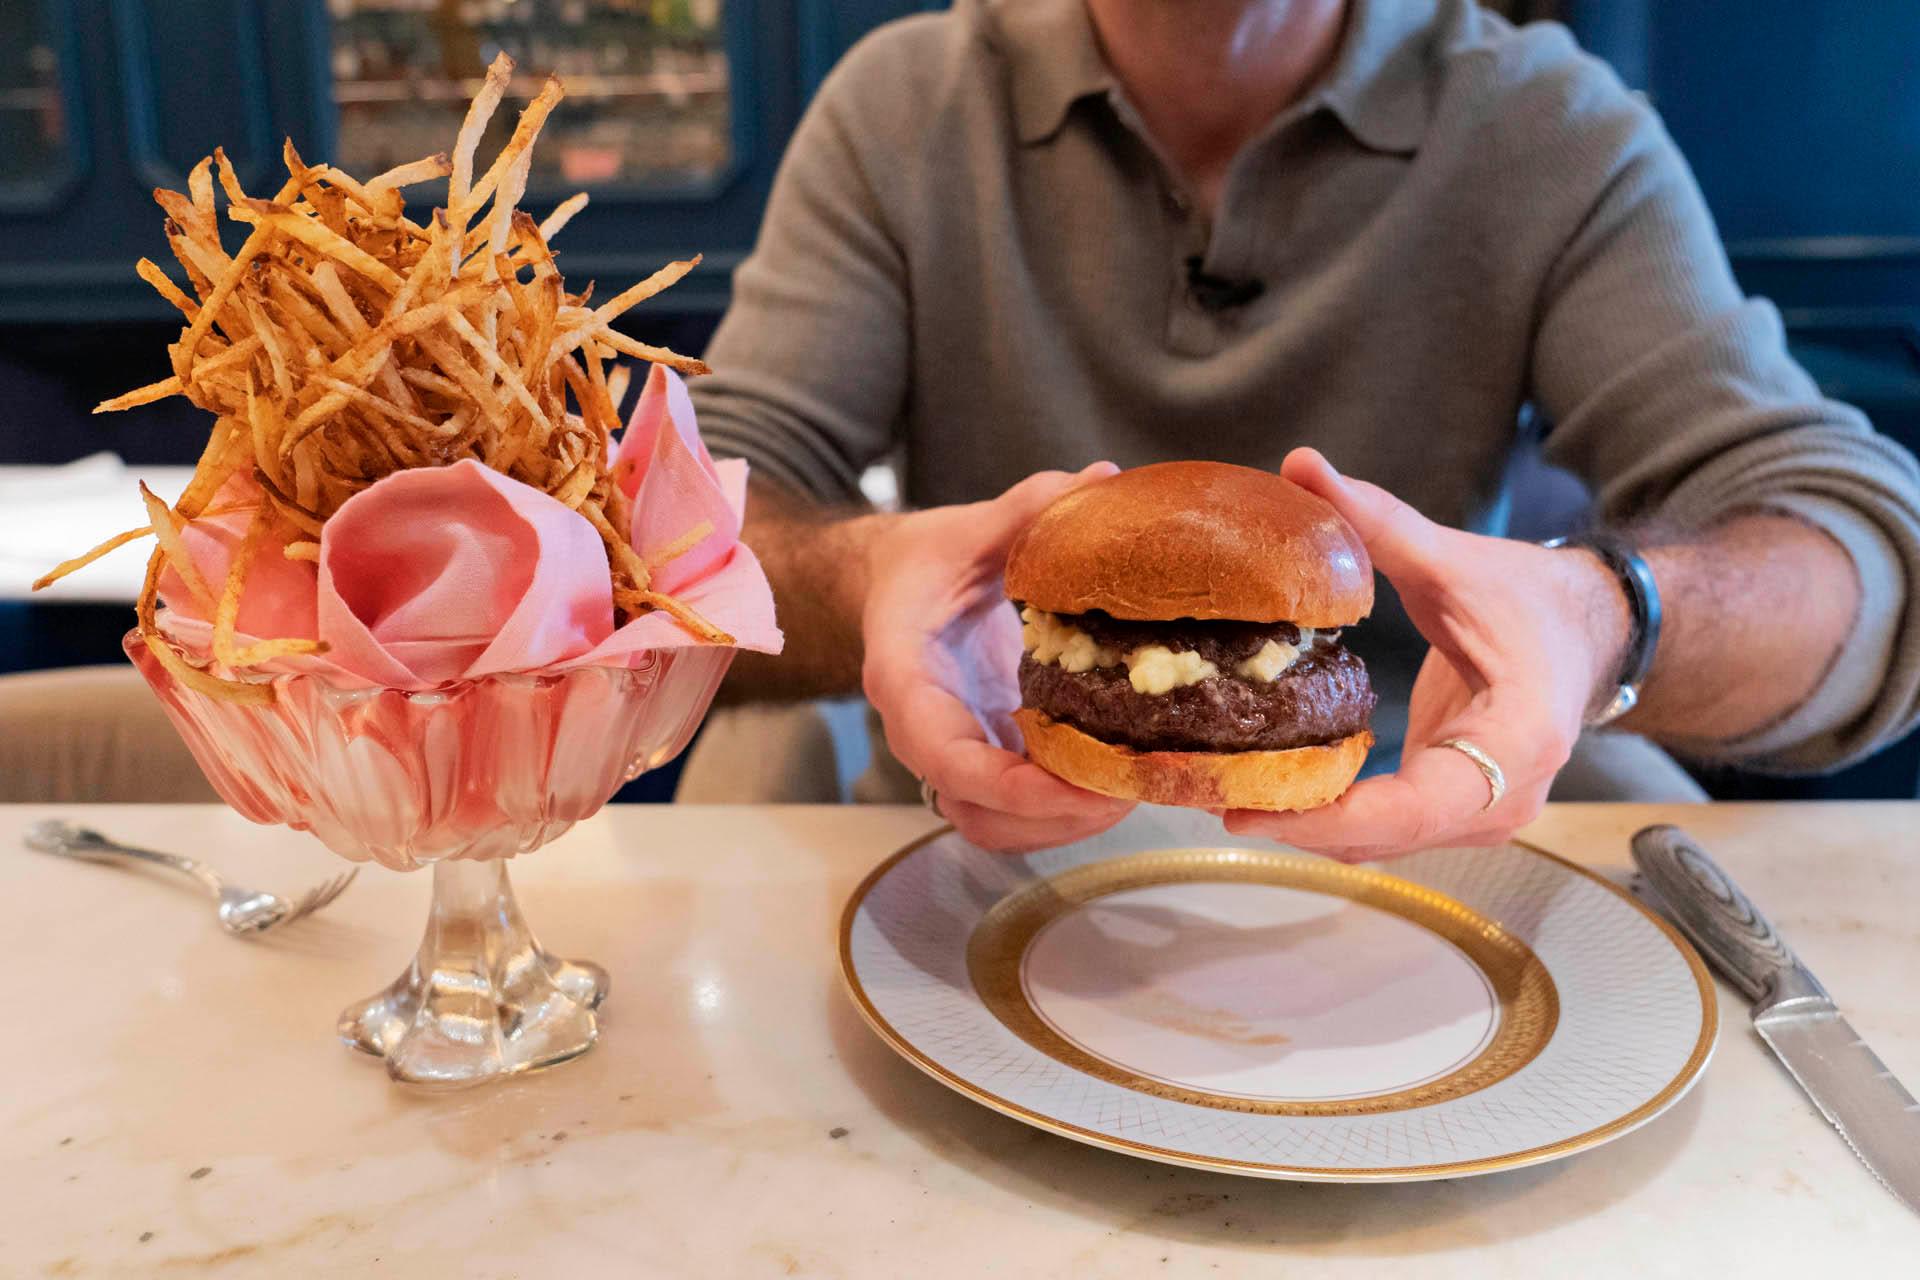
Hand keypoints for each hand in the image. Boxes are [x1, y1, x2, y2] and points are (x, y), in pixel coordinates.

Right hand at [862, 463, 1134, 851]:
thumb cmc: (928, 561)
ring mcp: (952, 752)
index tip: (1070, 787)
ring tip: (1129, 793)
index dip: (1006, 784)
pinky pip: (1011, 812)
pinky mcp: (981, 759)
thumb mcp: (970, 528)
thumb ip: (1028, 506)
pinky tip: (1114, 784)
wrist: (898, 585)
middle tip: (1124, 791)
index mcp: (904, 676)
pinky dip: (1059, 814)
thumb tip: (1103, 477)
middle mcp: (922, 730)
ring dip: (1058, 826)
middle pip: (972, 808)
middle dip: (1049, 817)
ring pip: (990, 825)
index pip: (943, 754)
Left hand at [1224, 449, 1629, 859]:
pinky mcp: (1462, 809)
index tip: (1257, 812)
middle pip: (1391, 838)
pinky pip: (1392, 829)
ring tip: (1227, 798)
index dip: (1333, 819)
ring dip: (1311, 829)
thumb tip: (1302, 466)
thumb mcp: (1453, 559)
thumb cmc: (1532, 597)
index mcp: (1518, 739)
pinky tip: (1273, 795)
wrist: (1589, 628)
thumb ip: (1378, 521)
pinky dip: (1334, 818)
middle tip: (1215, 802)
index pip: (1417, 809)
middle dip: (1302, 828)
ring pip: (1388, 844)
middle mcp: (1507, 794)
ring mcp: (1488, 812)